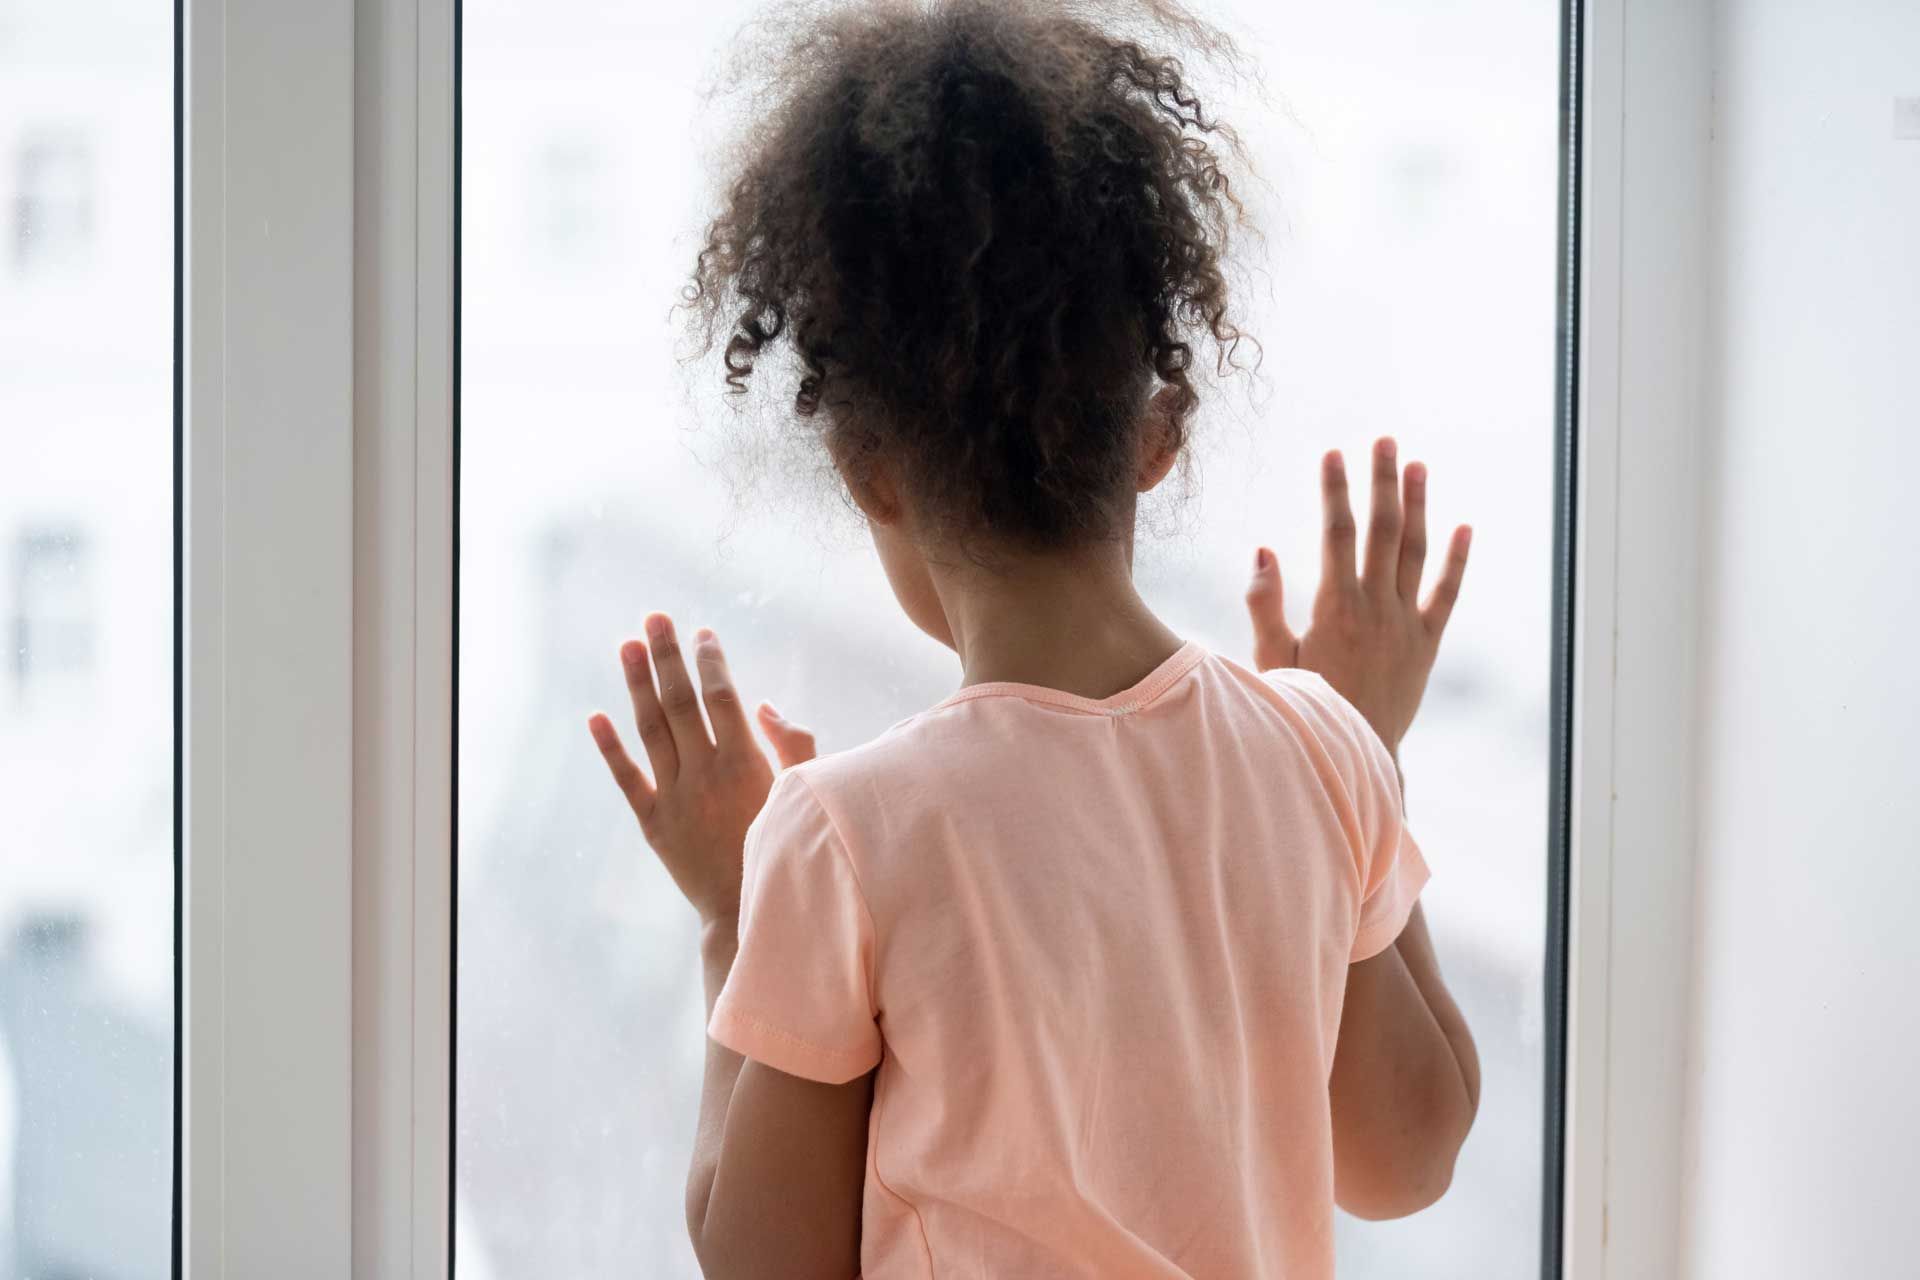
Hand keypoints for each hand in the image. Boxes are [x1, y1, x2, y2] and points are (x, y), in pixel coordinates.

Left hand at [587, 614, 817, 923]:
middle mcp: (706, 773)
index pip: (721, 697)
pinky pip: (627, 778)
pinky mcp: (654, 823)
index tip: (702, 633)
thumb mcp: (802, 794)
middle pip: (680, 701)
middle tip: (655, 617)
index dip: (710, 661)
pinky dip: (610, 748)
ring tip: (627, 644)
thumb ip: (793, 745)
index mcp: (746, 763)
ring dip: (637, 684)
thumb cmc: (786, 849)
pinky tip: (596, 716)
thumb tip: (766, 704)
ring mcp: (676, 797)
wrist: (749, 913)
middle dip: (668, 655)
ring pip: (651, 729)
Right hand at [1245, 438, 1470, 752]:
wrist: (1354, 755)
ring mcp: (1407, 624)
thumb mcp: (1270, 658)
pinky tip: (1463, 526)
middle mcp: (1377, 608)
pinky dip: (1457, 560)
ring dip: (1418, 505)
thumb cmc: (1305, 706)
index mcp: (1336, 608)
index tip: (1332, 454)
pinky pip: (1447, 594)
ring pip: (1415, 552)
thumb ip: (1265, 603)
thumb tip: (1264, 549)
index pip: (1337, 533)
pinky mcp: (1427, 644)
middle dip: (1382, 481)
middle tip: (1384, 440)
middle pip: (1383, 530)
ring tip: (1418, 465)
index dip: (1335, 490)